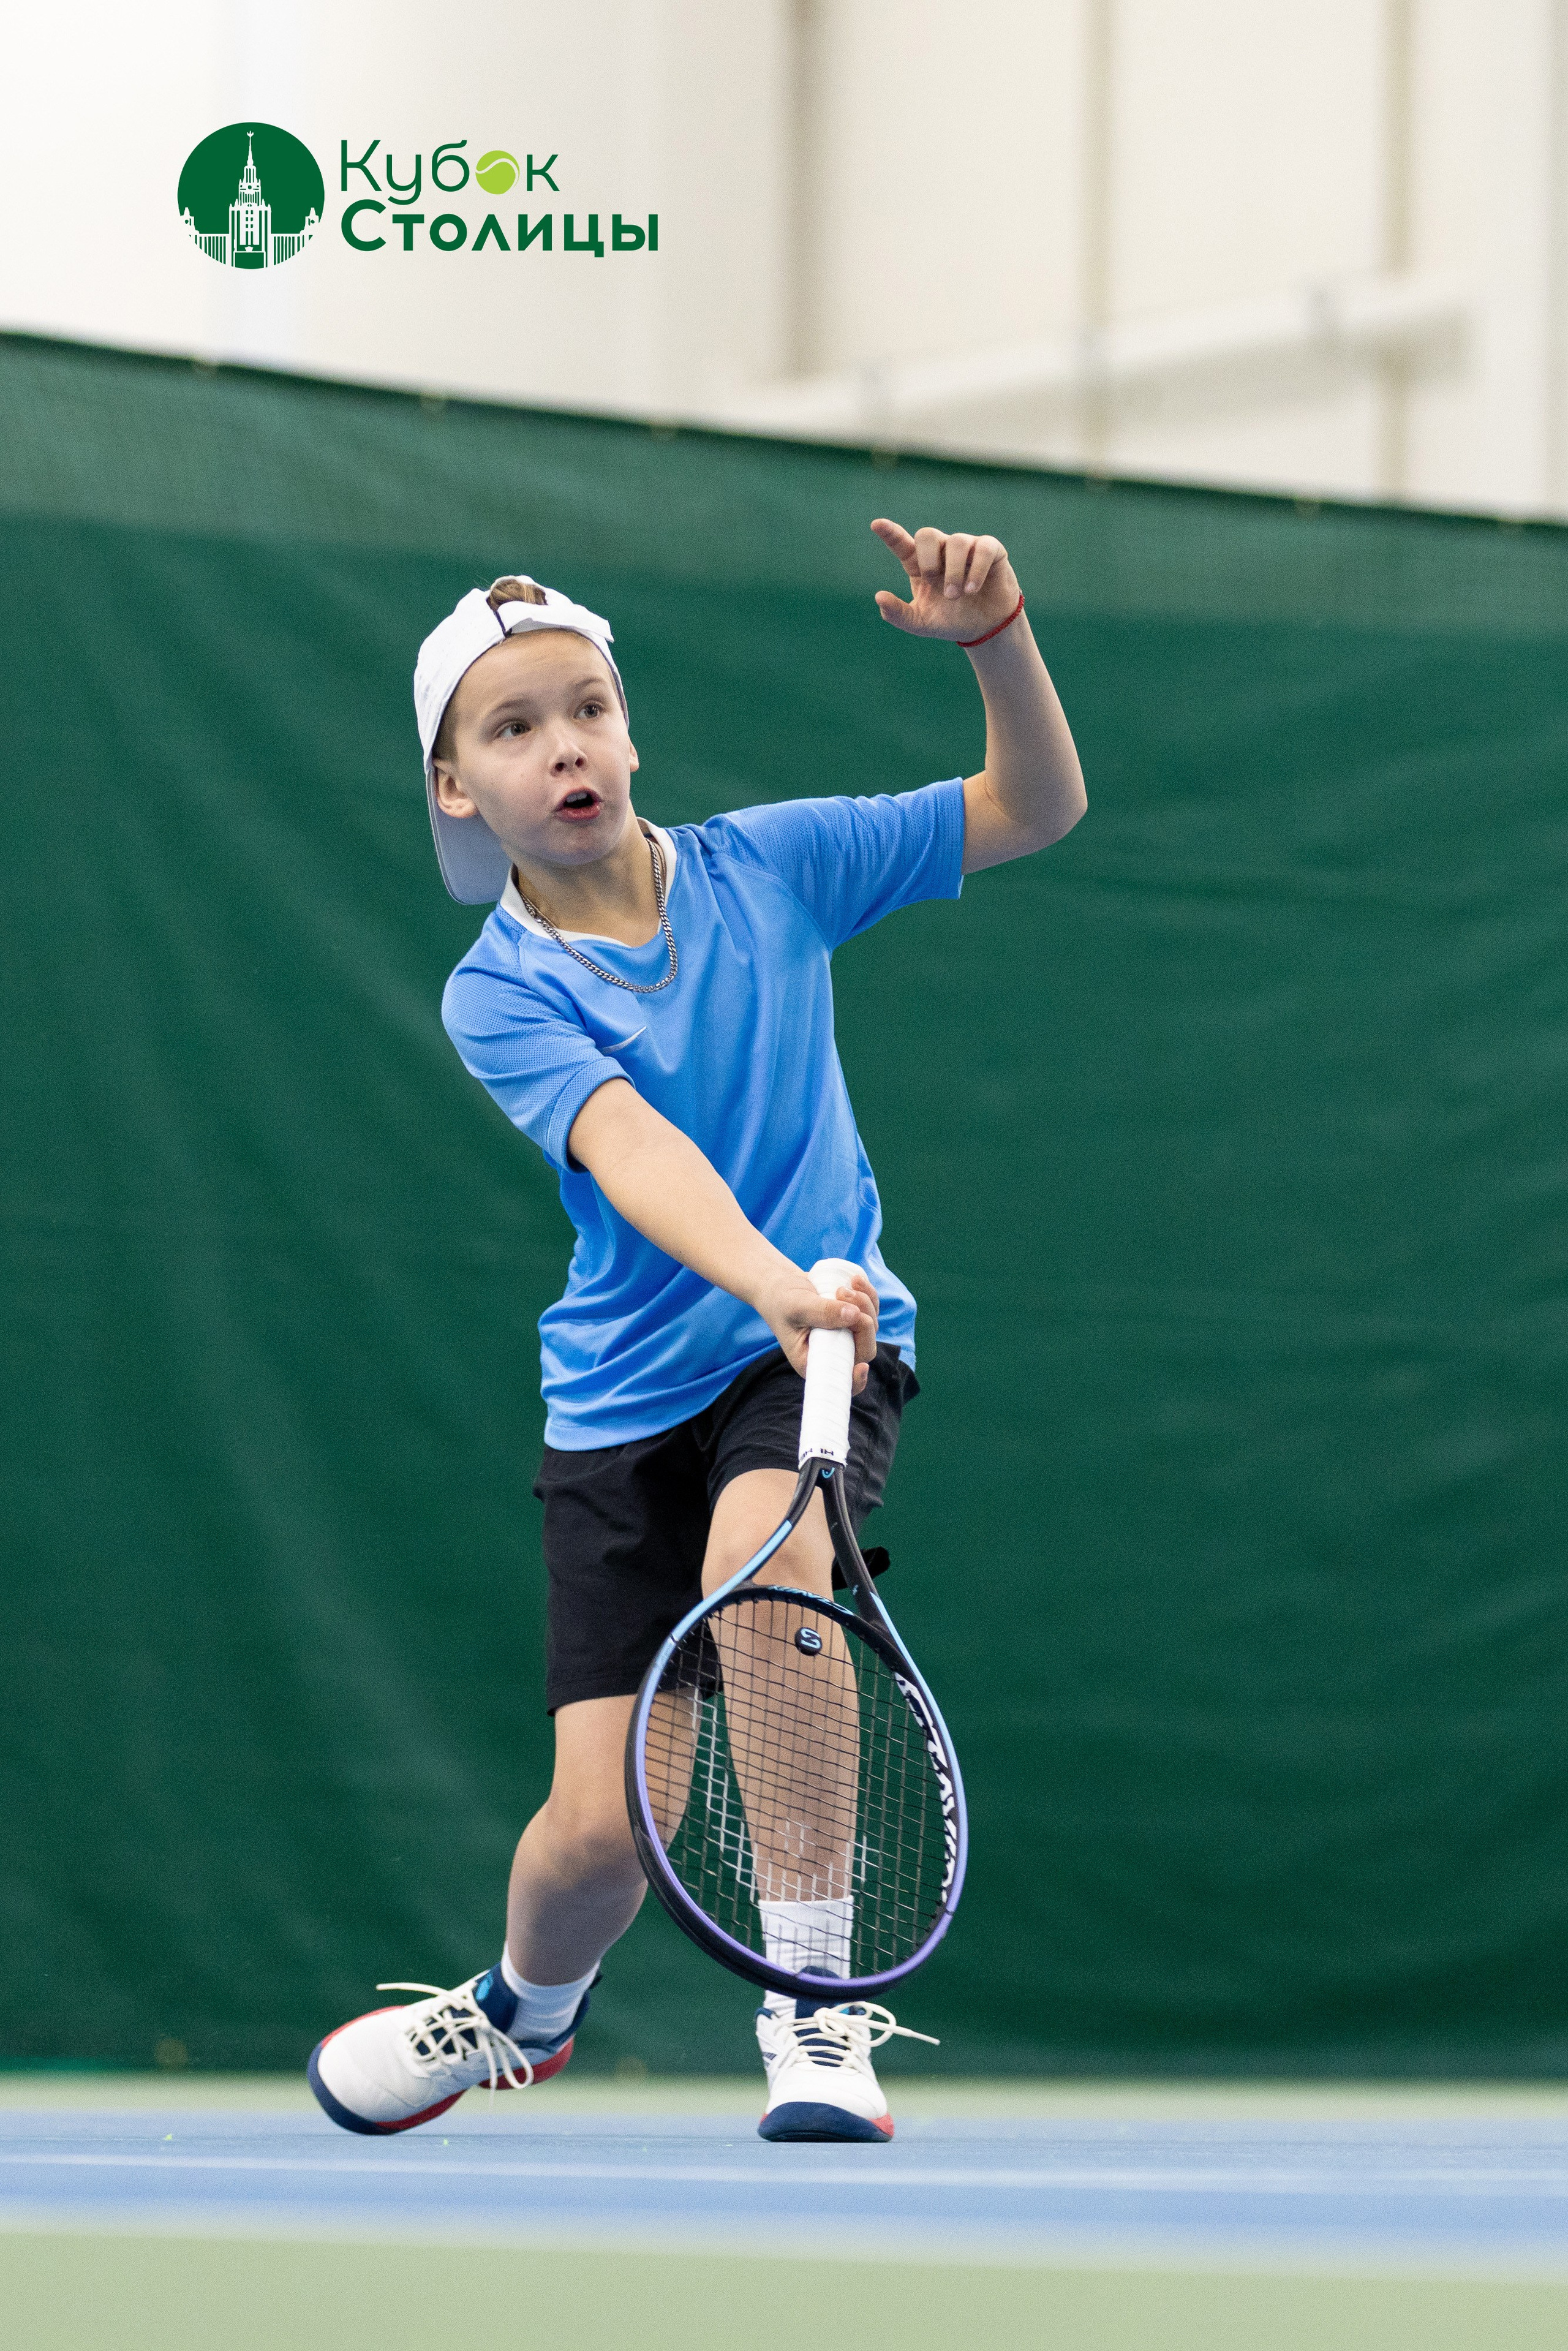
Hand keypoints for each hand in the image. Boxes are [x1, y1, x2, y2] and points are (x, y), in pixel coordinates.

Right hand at [756, 1265, 880, 1391]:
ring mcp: (848, 1336)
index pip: (841, 1378)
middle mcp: (835, 1352)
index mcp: (816, 1361)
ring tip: (841, 1287)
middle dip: (863, 1322)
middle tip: (843, 1294)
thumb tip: (854, 1316)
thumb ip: (822, 1313)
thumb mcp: (797, 1307)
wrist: (782, 1287)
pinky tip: (854, 1280)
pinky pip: (872, 1309)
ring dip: (864, 1303)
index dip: (855, 1379)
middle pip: (865, 1349)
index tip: (862, 1366)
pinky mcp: (854, 1318)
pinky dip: (868, 1294)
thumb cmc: (782, 1302)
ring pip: (871, 1326)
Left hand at [871, 518, 1018, 642]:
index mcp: (920, 565)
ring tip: (958, 595)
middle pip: (926, 534)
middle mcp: (941, 551)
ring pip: (956, 542)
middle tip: (933, 581)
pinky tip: (973, 589)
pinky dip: (977, 569)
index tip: (876, 525)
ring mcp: (967, 548)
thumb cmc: (951, 620)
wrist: (985, 628)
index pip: (902, 544)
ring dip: (953, 572)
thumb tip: (879, 597)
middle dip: (927, 559)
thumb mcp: (921, 624)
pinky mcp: (991, 550)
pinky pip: (983, 548)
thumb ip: (898, 614)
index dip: (890, 533)